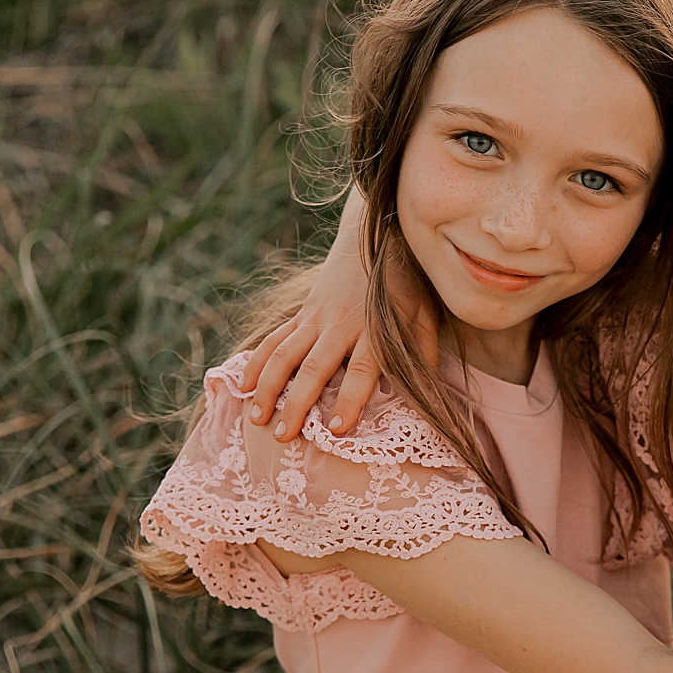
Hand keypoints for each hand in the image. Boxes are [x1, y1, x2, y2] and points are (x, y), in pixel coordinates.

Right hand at [243, 209, 436, 439]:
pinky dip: (256, 362)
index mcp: (373, 329)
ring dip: (268, 386)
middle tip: (285, 434)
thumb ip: (422, 352)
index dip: (349, 399)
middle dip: (298, 402)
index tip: (337, 428)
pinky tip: (241, 386)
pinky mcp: (302, 313)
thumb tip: (431, 394)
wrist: (373, 238)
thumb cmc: (405, 285)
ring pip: (285, 354)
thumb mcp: (422, 316)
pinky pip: (274, 339)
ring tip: (257, 417)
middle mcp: (341, 324)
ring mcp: (316, 318)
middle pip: (315, 367)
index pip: (361, 369)